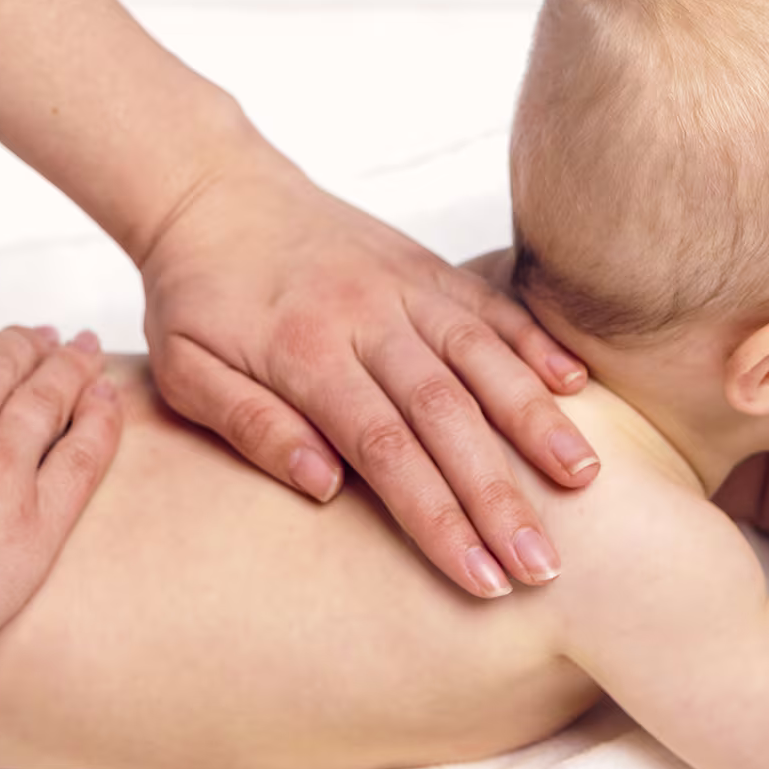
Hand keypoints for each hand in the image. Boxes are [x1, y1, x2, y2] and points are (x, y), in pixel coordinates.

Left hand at [138, 150, 598, 597]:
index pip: (385, 450)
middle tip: (542, 565)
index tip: (480, 579)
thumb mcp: (185, 369)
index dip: (437, 518)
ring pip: (485, 358)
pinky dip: (536, 344)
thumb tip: (323, 485)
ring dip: (536, 422)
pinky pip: (492, 305)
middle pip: (447, 415)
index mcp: (305, 352)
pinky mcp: (427, 267)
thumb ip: (250, 425)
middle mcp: (367, 317)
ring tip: (582, 481)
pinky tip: (576, 388)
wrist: (213, 190)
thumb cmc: (195, 294)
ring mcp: (405, 286)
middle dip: (499, 496)